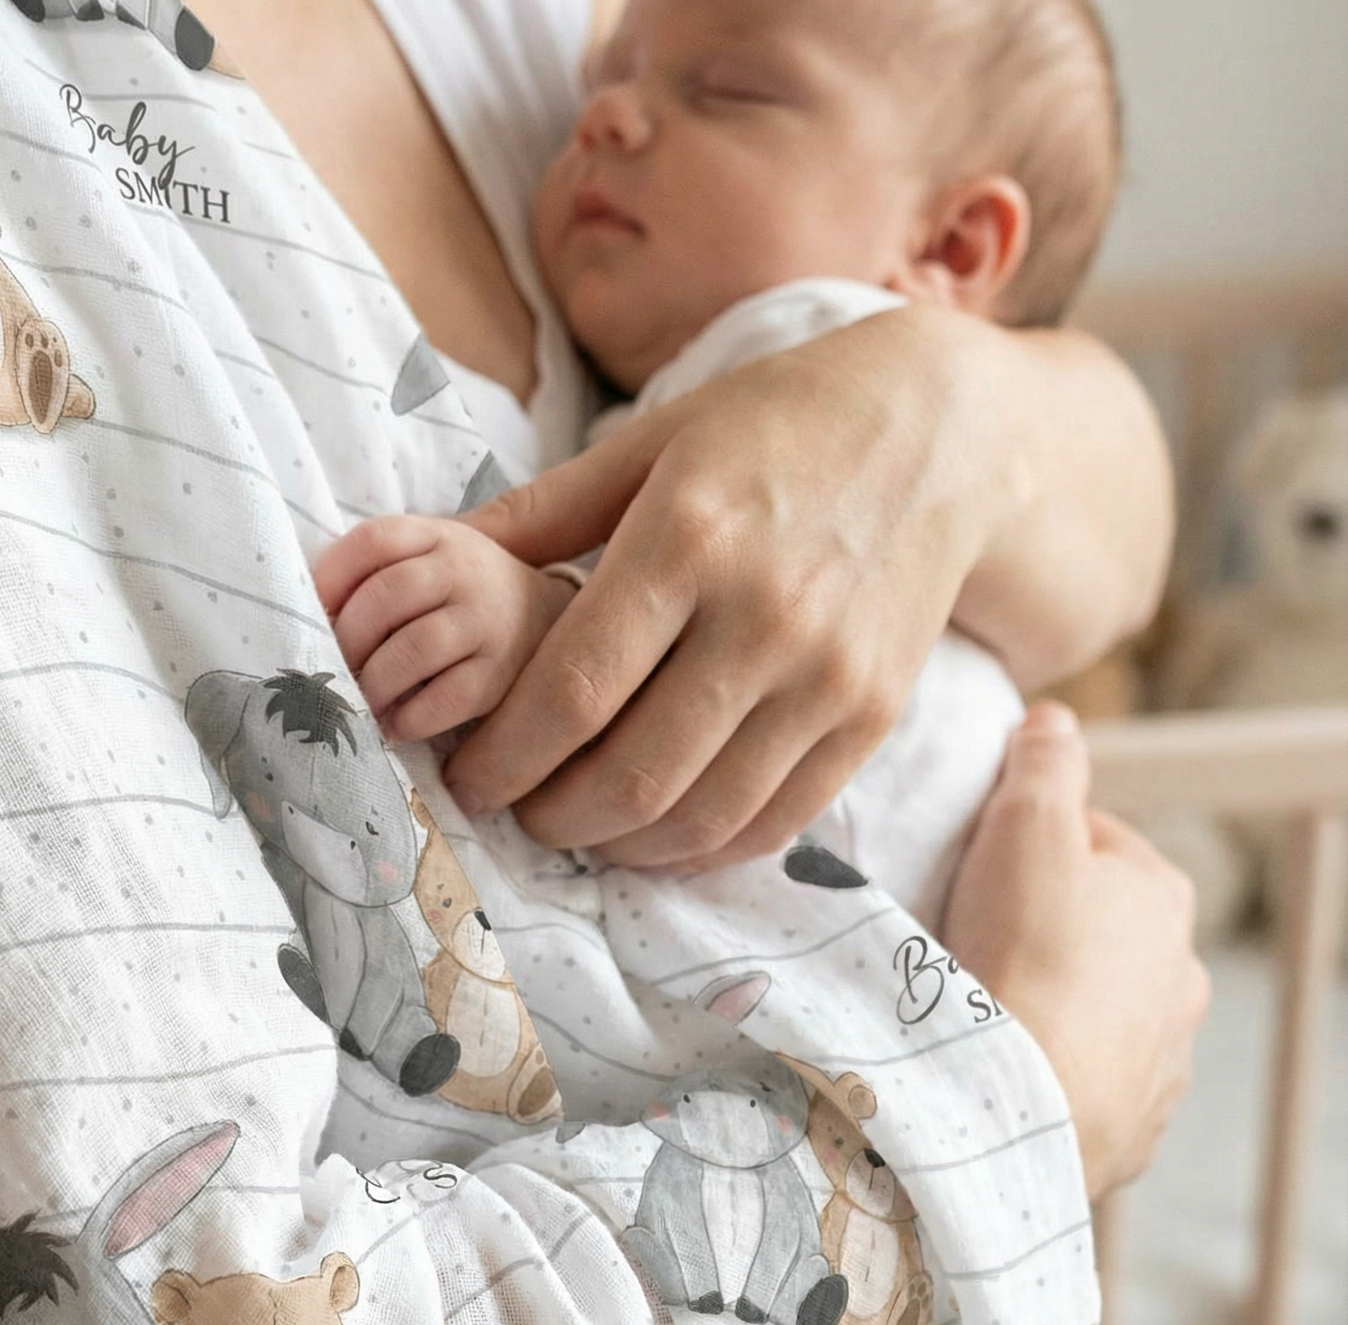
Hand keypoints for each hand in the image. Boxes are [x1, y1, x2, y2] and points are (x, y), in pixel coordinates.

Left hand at [315, 514, 577, 741]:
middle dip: (347, 640)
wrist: (545, 618)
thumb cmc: (458, 595)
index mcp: (435, 537)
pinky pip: (449, 698)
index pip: (374, 541)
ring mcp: (487, 622)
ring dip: (374, 682)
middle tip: (329, 671)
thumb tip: (309, 615)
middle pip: (388, 596)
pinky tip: (394, 726)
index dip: (331, 578)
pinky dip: (411, 717)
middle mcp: (464, 571)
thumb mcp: (426, 560)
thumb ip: (374, 574)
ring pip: (415, 648)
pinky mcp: (502, 674)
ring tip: (358, 702)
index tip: (311, 616)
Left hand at [441, 306, 1170, 869]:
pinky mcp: (871, 718)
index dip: (501, 757)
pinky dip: (700, 849)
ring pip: (700, 817)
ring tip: (576, 823)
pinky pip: (772, 822)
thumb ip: (538, 514)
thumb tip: (431, 553)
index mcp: (689, 538)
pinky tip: (656, 833)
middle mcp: (765, 616)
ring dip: (617, 845)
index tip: (467, 774)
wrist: (943, 431)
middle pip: (631, 775)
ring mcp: (829, 677)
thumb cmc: (774, 424)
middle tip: (513, 806)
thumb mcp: (650, 440)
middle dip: (548, 814)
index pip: (571, 693)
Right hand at [942, 704, 1210, 1197]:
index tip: (973, 867)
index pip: (1091, 838)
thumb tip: (1055, 719)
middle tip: (970, 937)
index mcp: (1161, 893)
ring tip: (985, 1009)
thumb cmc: (1021, 955)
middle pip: (1097, 926)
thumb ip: (1042, 763)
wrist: (1021, 1105)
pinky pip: (1085, 1077)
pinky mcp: (1133, 1122)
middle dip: (1043, 925)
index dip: (1025, 843)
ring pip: (1097, 1007)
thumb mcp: (1023, 829)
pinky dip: (1053, 1067)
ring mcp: (1162, 1054)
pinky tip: (1003, 1065)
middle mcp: (1181, 973)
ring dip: (1052, 1000)